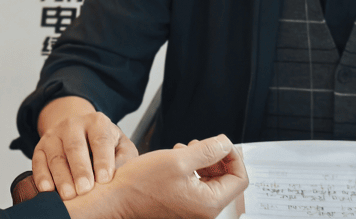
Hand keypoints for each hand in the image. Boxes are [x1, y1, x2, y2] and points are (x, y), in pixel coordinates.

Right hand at [34, 96, 137, 198]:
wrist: (79, 131)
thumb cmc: (105, 145)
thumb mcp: (120, 146)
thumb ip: (123, 159)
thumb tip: (120, 177)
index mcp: (97, 122)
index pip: (100, 140)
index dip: (103, 160)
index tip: (105, 179)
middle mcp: (73, 124)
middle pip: (75, 147)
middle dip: (80, 170)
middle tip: (85, 189)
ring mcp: (54, 135)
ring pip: (56, 156)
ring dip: (61, 177)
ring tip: (69, 195)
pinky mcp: (40, 147)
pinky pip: (38, 162)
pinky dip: (41, 176)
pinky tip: (47, 189)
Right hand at [63, 135, 247, 218]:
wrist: (116, 200)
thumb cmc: (140, 185)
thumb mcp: (178, 159)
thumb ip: (208, 150)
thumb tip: (226, 143)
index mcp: (208, 203)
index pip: (239, 178)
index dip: (232, 155)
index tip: (220, 143)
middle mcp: (203, 210)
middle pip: (227, 179)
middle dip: (216, 158)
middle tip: (200, 146)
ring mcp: (192, 209)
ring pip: (211, 181)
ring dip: (202, 162)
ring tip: (184, 151)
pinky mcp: (181, 206)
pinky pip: (196, 186)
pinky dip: (192, 171)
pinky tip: (177, 161)